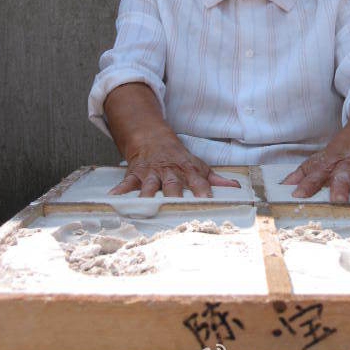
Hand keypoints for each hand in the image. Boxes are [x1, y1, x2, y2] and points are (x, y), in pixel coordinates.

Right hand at [109, 135, 240, 197]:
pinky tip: (113, 198)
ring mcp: (151, 173)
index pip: (198, 182)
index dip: (202, 190)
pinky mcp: (135, 174)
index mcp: (187, 171)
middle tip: (175, 210)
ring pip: (149, 187)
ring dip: (146, 197)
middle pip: (172, 186)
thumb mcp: (198, 165)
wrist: (152, 139)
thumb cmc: (178, 157)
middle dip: (174, 197)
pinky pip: (127, 183)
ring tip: (144, 209)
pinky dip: (120, 191)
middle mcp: (169, 172)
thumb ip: (216, 179)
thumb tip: (236, 188)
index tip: (206, 200)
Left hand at [280, 127, 349, 201]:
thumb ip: (303, 172)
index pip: (314, 175)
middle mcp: (344, 167)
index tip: (298, 195)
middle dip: (339, 191)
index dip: (306, 185)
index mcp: (328, 163)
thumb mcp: (320, 157)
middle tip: (336, 201)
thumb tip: (285, 184)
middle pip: (340, 180)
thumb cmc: (341, 150)